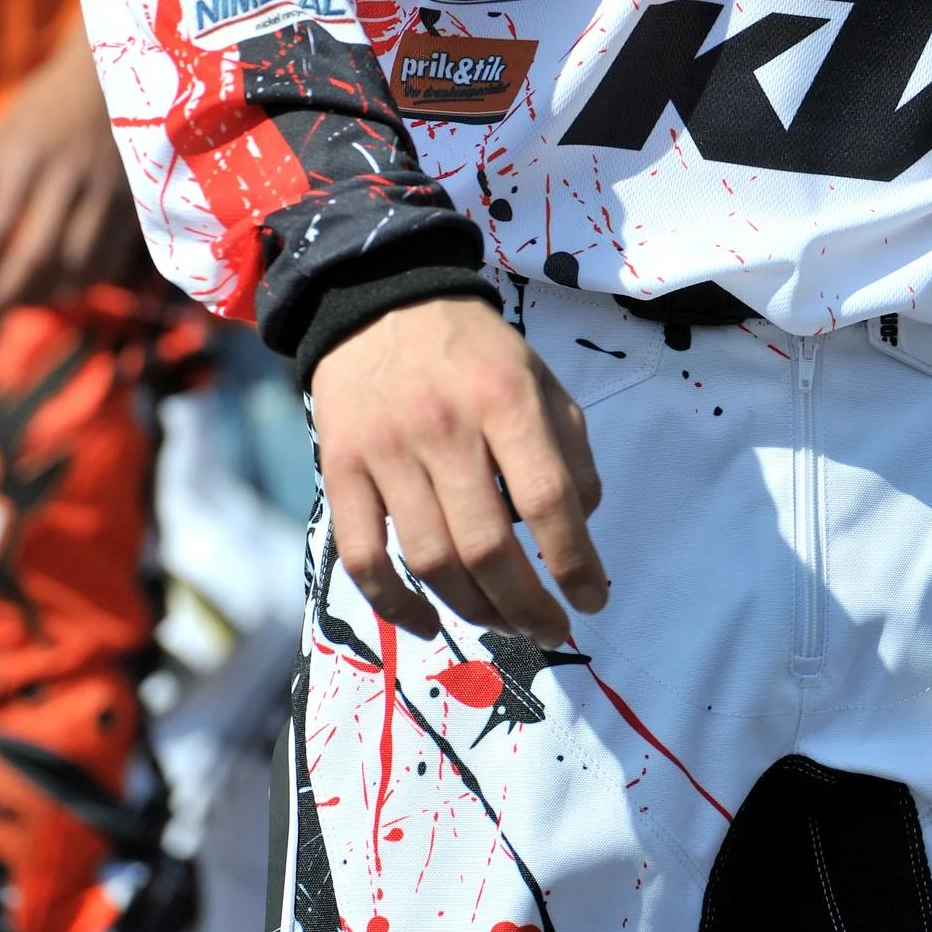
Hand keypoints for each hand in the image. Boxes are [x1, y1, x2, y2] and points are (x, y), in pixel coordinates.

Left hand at [0, 21, 142, 305]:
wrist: (109, 80)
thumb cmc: (46, 109)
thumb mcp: (1, 136)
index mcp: (26, 158)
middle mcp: (65, 177)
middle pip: (38, 251)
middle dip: (12, 290)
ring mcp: (103, 190)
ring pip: (77, 260)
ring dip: (49, 292)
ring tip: (28, 300)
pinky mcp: (131, 199)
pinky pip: (111, 253)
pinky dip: (88, 278)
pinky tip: (69, 285)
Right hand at [312, 297, 608, 645]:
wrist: (380, 302)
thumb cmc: (474, 350)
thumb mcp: (539, 376)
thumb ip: (569, 446)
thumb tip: (582, 523)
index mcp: (505, 400)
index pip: (546, 499)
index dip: (574, 561)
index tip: (591, 599)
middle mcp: (445, 428)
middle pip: (488, 546)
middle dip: (527, 605)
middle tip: (548, 629)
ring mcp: (386, 453)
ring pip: (431, 560)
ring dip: (474, 610)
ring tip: (503, 625)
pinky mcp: (340, 471)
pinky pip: (364, 557)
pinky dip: (395, 605)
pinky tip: (429, 624)